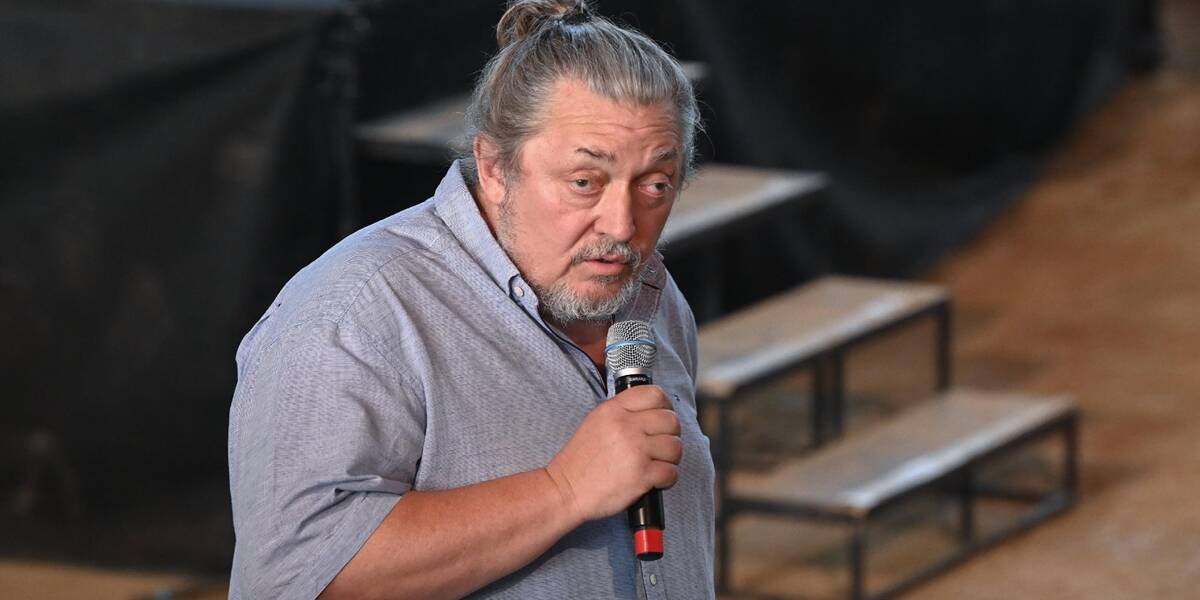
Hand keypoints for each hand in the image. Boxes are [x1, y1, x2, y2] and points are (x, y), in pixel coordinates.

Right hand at [545, 385, 682, 523]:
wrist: (566, 489)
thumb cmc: (581, 460)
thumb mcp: (596, 422)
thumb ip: (622, 412)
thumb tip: (652, 410)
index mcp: (614, 410)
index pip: (655, 394)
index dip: (665, 407)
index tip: (662, 419)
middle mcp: (626, 426)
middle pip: (671, 421)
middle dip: (670, 435)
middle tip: (661, 445)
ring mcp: (635, 451)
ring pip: (675, 447)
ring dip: (671, 458)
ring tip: (657, 463)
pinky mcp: (641, 475)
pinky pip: (672, 472)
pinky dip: (667, 479)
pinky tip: (654, 479)